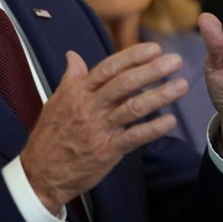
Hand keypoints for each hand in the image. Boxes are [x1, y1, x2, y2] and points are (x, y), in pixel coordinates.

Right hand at [20, 43, 186, 214]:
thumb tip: (72, 55)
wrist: (41, 173)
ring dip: (160, 95)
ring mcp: (99, 129)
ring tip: (181, 85)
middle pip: (124, 83)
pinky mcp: (106, 151)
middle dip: (152, 70)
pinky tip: (170, 121)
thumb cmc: (49, 135)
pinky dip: (153, 128)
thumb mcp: (56, 101)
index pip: (109, 67)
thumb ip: (70, 78)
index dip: (133, 56)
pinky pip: (134, 137)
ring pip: (133, 107)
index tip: (154, 48)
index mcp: (78, 92)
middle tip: (175, 61)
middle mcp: (89, 107)